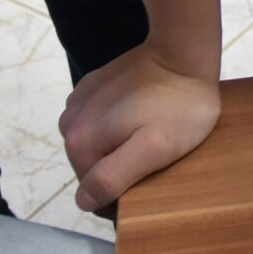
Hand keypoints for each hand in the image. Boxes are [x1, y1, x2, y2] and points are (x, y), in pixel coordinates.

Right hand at [60, 43, 222, 212]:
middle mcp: (70, 124)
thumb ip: (112, 179)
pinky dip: (116, 125)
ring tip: (149, 135)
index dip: (123, 197)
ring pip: (96, 145)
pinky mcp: (92, 87)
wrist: (183, 52)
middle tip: (155, 157)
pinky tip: (140, 117)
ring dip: (118, 147)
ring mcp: (79, 102)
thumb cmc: (178, 106)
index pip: (94, 194)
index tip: (151, 181)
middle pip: (93, 168)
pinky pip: (99, 121)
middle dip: (120, 169)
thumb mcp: (154, 150)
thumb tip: (84, 200)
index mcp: (80, 143)